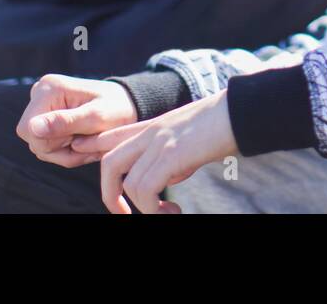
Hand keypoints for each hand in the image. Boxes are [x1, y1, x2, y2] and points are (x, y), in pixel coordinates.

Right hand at [15, 74, 137, 167]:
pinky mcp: (47, 116)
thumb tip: (31, 128)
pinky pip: (48, 145)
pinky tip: (85, 143)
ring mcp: (43, 105)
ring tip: (90, 144)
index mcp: (49, 89)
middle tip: (89, 146)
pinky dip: (67, 151)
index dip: (50, 143)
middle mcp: (40, 93)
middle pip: (33, 139)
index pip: (27, 129)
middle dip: (61, 151)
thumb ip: (65, 122)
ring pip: (40, 146)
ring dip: (66, 153)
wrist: (127, 106)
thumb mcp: (96, 118)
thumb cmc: (117, 109)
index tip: (78, 141)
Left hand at [71, 90, 238, 213]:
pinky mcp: (171, 156)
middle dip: (109, 194)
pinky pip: (146, 191)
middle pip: (109, 163)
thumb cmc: (221, 126)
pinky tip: (173, 210)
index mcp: (153, 126)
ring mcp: (159, 143)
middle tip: (124, 213)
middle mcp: (151, 133)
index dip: (93, 148)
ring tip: (165, 214)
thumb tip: (166, 177)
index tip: (85, 158)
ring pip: (128, 183)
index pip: (113, 136)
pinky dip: (154, 209)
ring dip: (143, 209)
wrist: (240, 112)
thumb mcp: (187, 137)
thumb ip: (170, 153)